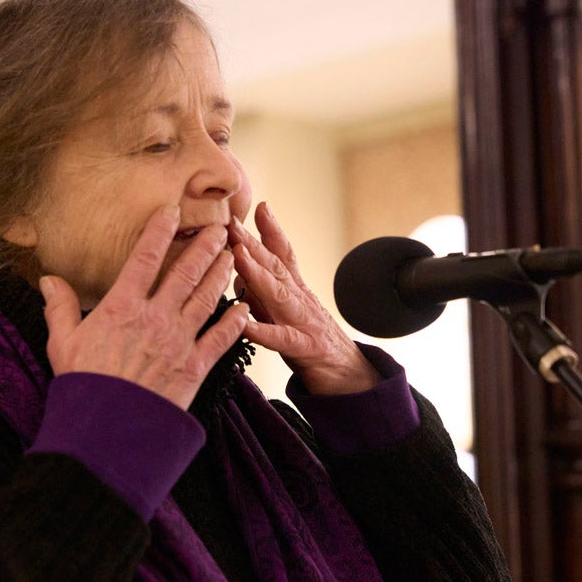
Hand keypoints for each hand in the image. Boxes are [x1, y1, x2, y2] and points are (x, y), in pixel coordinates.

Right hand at [40, 205, 249, 410]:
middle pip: (185, 273)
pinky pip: (219, 339)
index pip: (144, 258)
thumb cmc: (83, 384)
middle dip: (204, 247)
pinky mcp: (194, 367)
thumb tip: (47, 278)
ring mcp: (178, 342)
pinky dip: (234, 323)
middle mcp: (155, 318)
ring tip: (233, 256)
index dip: (159, 231)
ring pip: (206, 299)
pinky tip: (243, 309)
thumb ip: (60, 307)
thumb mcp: (62, 342)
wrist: (107, 427)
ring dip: (221, 275)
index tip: (172, 211)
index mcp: (122, 307)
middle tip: (221, 227)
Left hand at [229, 201, 379, 394]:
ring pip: (278, 294)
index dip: (272, 229)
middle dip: (253, 242)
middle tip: (232, 222)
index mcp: (296, 291)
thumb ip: (265, 293)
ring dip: (257, 273)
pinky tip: (244, 324)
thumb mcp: (289, 312)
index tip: (259, 205)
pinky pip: (280, 339)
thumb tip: (238, 273)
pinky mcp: (304, 349)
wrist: (350, 377)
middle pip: (276, 266)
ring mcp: (303, 323)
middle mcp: (301, 300)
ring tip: (237, 255)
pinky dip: (262, 331)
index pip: (284, 255)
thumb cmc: (312, 344)